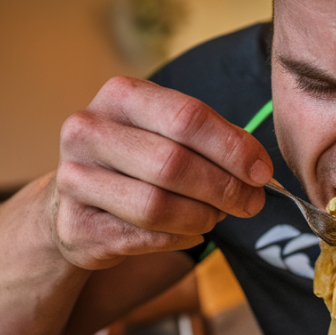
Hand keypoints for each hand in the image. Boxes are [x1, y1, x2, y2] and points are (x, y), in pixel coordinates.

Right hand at [52, 77, 272, 268]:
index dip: (232, 148)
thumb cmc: (137, 164)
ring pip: (156, 206)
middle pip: (172, 163)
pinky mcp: (74, 225)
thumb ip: (214, 142)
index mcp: (120, 96)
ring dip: (201, 217)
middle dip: (224, 188)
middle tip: (250, 203)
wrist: (76, 204)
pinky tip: (190, 233)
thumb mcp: (169, 135)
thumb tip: (259, 169)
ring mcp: (74, 178)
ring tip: (216, 217)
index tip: (261, 172)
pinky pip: (143, 238)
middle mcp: (88, 131)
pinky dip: (179, 238)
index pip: (187, 117)